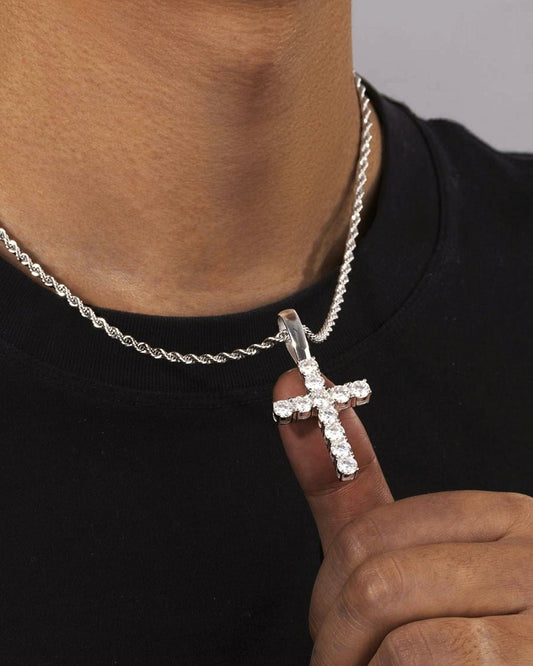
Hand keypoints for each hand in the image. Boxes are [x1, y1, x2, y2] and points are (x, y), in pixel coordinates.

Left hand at [274, 368, 532, 664]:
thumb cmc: (454, 651)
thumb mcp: (410, 566)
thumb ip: (350, 489)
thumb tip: (292, 388)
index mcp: (505, 520)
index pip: (377, 526)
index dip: (331, 586)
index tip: (326, 620)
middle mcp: (531, 546)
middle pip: (374, 569)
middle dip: (336, 631)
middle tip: (343, 663)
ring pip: (384, 602)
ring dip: (354, 661)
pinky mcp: (530, 653)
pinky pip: (413, 650)